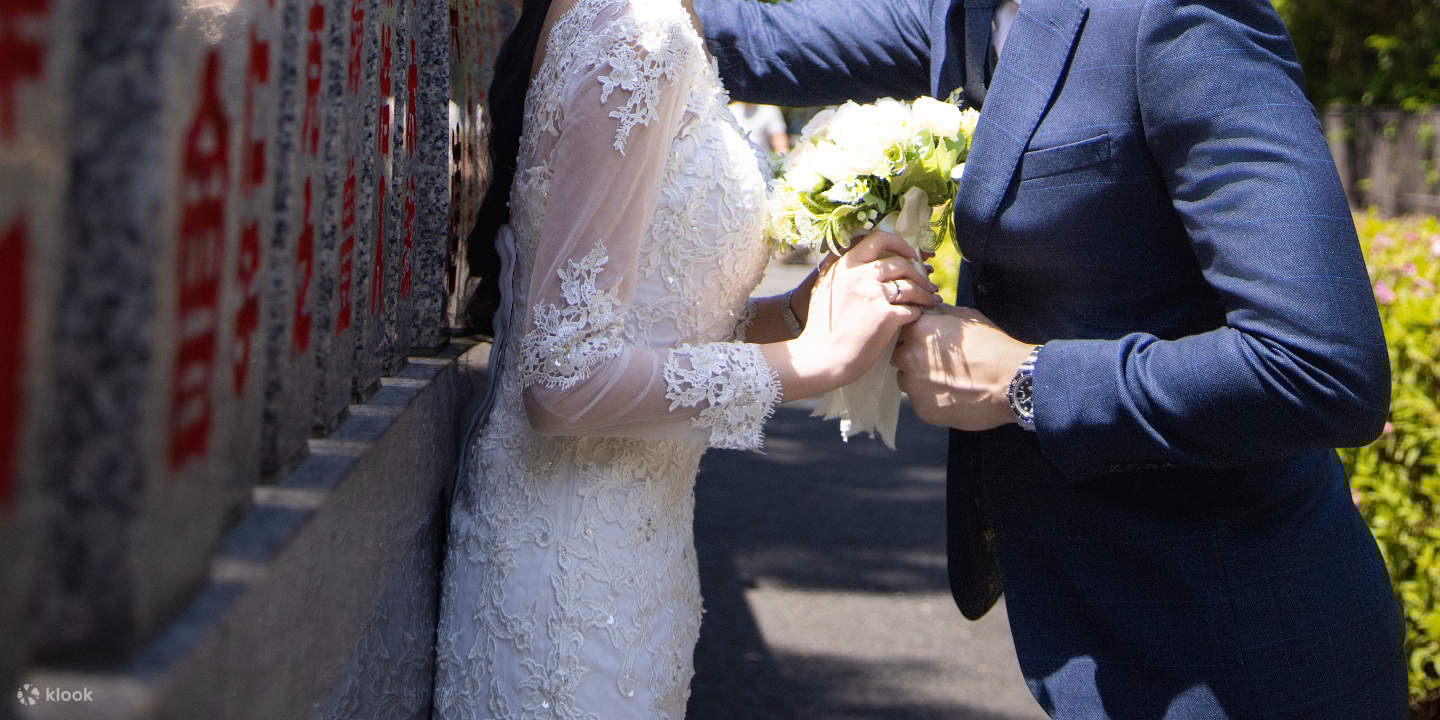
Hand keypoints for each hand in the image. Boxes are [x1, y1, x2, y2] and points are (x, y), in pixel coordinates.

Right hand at [795, 231, 939, 387]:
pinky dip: (918, 313)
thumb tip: (855, 250)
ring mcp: (873, 294)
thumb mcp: (823, 288)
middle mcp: (859, 275)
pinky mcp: (885, 316)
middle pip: (900, 263)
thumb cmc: (822, 327)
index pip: (878, 238)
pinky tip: (919, 317)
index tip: (910, 255)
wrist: (821, 357)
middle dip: (919, 274)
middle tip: (927, 283)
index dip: (899, 243)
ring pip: (910, 286)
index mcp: (844, 265)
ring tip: (932, 299)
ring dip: (925, 293)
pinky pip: (912, 309)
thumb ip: (838, 268)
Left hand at [893, 304, 1036, 430]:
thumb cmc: (994, 347)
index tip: (929, 342)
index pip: (901, 330)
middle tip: (941, 363)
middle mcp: (909, 356)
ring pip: (907, 381)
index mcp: (918, 330)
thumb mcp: (967, 318)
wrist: (1013, 382)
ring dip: (920, 380)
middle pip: (899, 356)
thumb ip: (940, 314)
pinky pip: (920, 402)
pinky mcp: (922, 409)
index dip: (915, 336)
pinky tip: (954, 395)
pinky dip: (932, 400)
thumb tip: (928, 311)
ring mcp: (914, 385)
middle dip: (914, 358)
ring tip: (949, 380)